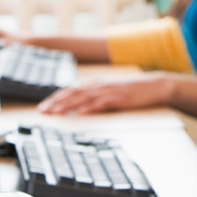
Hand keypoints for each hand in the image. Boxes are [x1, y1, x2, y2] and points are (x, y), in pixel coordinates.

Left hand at [36, 73, 175, 114]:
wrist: (154, 85)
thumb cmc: (132, 90)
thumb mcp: (110, 90)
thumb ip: (96, 95)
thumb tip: (79, 106)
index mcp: (95, 83)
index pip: (70, 90)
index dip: (55, 98)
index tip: (44, 107)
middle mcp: (99, 85)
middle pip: (72, 93)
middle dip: (56, 103)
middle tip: (43, 111)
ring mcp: (108, 91)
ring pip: (83, 98)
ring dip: (68, 106)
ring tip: (56, 112)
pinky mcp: (118, 98)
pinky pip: (101, 103)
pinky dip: (89, 108)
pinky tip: (81, 113)